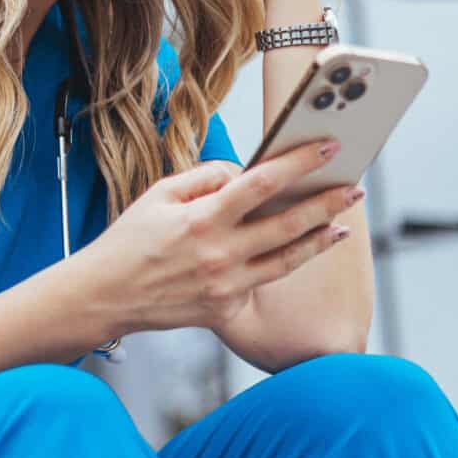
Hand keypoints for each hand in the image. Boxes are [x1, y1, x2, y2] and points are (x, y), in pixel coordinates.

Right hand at [80, 138, 358, 336]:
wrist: (105, 296)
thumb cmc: (128, 241)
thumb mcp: (158, 194)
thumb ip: (204, 178)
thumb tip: (241, 174)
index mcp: (203, 219)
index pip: (263, 183)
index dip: (299, 163)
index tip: (326, 148)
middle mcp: (220, 254)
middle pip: (289, 223)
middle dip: (326, 202)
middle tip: (353, 188)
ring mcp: (226, 285)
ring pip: (288, 259)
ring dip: (320, 239)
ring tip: (341, 224)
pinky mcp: (225, 309)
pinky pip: (262, 283)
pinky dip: (282, 266)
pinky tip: (298, 252)